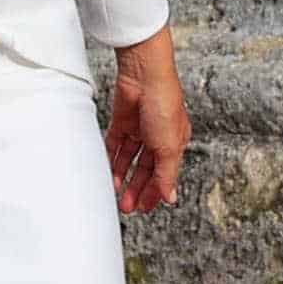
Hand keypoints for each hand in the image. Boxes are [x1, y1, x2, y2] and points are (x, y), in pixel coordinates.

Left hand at [106, 30, 187, 214]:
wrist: (144, 74)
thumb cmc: (164, 105)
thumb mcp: (169, 146)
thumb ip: (167, 174)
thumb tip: (171, 198)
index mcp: (175, 143)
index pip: (164, 173)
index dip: (154, 192)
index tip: (144, 208)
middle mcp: (158, 137)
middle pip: (146, 168)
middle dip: (137, 188)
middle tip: (127, 207)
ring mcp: (139, 128)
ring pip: (130, 158)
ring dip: (123, 176)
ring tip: (115, 194)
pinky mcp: (122, 121)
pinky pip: (115, 143)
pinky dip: (112, 158)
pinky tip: (107, 171)